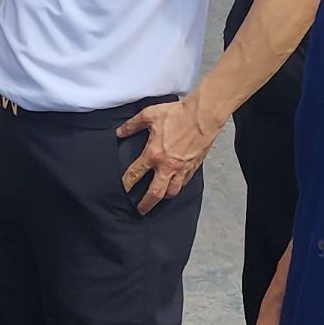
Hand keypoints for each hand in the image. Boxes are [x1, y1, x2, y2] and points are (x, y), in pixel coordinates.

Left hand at [115, 95, 217, 214]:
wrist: (203, 115)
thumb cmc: (179, 114)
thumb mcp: (149, 115)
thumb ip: (132, 125)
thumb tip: (120, 132)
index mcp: (153, 154)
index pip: (135, 174)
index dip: (127, 184)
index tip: (123, 190)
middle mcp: (167, 166)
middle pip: (155, 193)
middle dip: (146, 204)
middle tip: (142, 210)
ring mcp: (182, 168)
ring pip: (172, 191)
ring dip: (164, 197)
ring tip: (159, 199)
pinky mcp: (194, 166)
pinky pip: (185, 182)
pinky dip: (179, 186)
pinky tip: (176, 185)